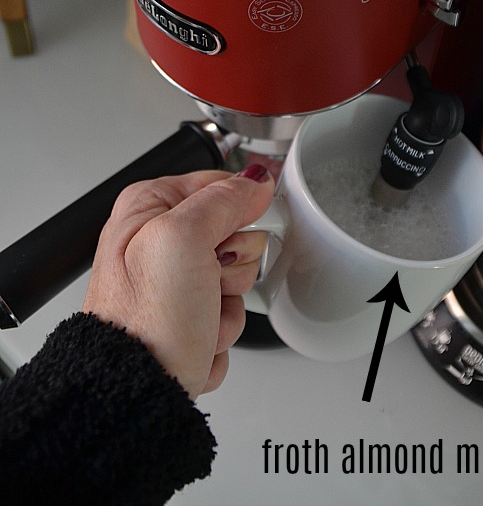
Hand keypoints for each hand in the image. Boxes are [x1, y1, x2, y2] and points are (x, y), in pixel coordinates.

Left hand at [82, 165, 273, 399]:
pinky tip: (196, 337)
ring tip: (197, 315)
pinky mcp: (189, 316)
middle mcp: (159, 240)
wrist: (134, 393)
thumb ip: (222, 200)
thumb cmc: (142, 321)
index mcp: (150, 206)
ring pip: (238, 277)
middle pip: (237, 233)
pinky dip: (221, 330)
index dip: (237, 212)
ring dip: (228, 303)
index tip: (228, 238)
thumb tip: (256, 181)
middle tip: (206, 280)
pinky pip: (230, 312)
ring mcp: (176, 281)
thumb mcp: (181, 238)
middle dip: (234, 265)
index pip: (223, 186)